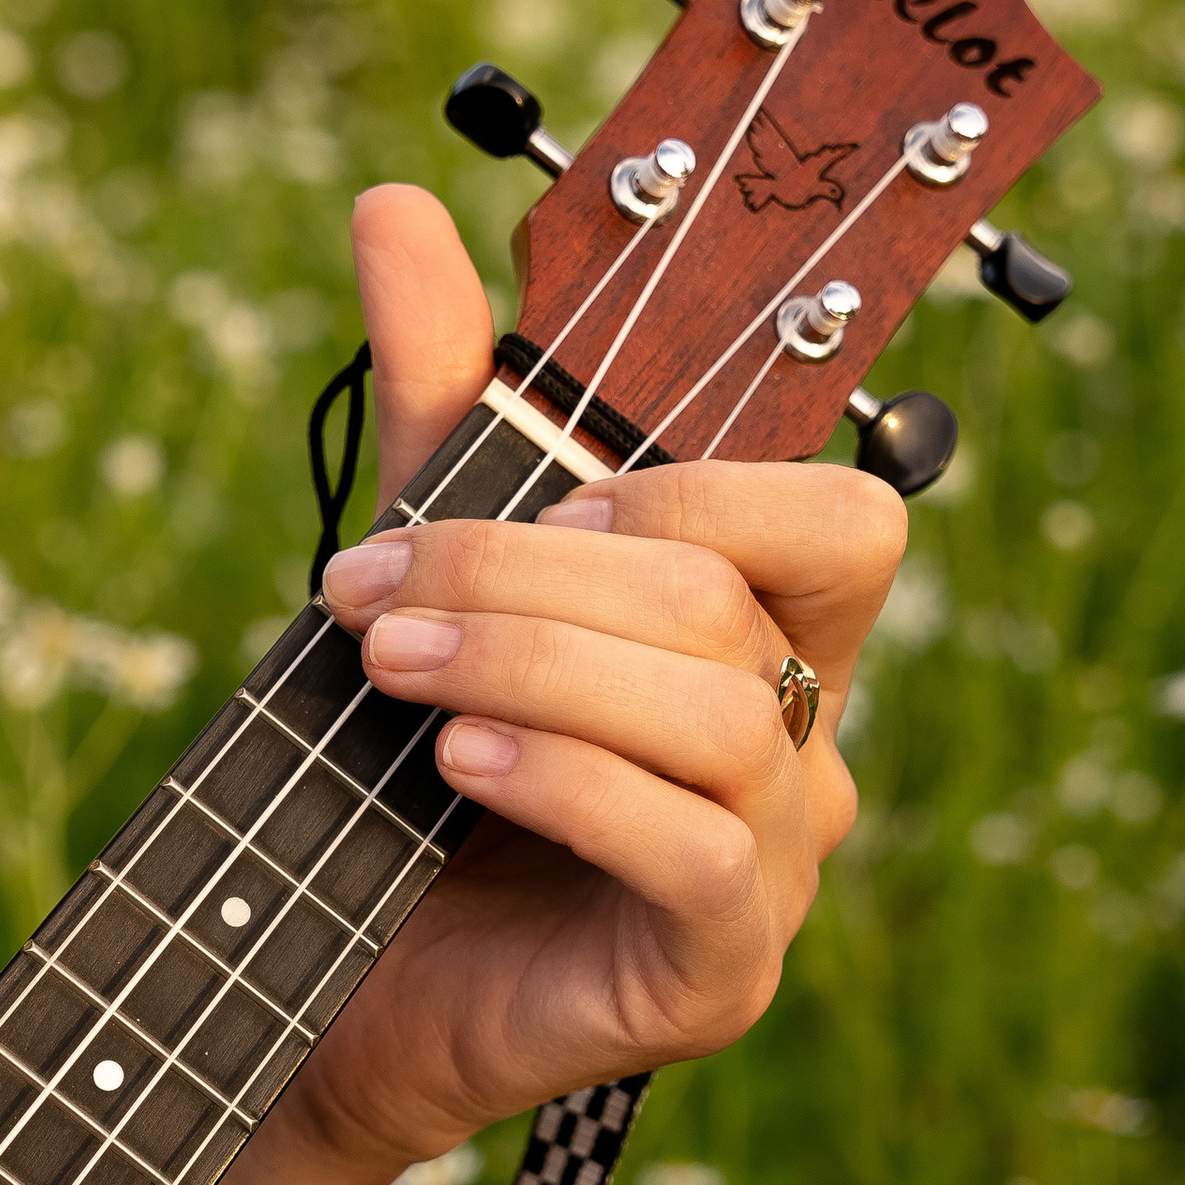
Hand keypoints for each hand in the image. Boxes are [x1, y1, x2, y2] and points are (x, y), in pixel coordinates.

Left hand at [116, 186, 900, 1184]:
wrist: (338, 983)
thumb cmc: (409, 771)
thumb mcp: (426, 561)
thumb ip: (439, 394)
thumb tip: (394, 201)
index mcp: (764, 634)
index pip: (847, 517)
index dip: (709, 483)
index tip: (542, 494)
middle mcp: (800, 743)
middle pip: (725, 596)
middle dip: (522, 572)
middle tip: (365, 593)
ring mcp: (781, 866)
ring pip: (711, 712)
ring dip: (527, 666)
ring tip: (389, 672)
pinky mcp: (725, 971)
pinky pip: (697, 848)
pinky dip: (568, 784)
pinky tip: (461, 764)